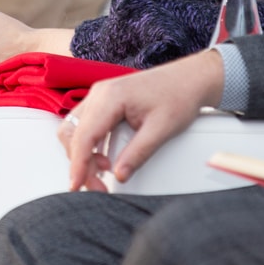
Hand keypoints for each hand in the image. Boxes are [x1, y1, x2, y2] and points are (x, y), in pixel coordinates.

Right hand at [57, 49, 225, 191]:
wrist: (191, 78)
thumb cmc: (179, 96)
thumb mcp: (162, 129)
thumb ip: (138, 153)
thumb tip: (119, 176)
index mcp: (110, 97)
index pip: (83, 135)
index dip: (78, 164)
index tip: (76, 185)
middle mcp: (100, 93)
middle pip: (72, 133)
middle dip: (79, 162)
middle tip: (97, 185)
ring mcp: (100, 95)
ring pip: (75, 128)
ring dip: (82, 153)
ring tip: (103, 173)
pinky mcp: (105, 101)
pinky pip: (86, 124)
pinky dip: (89, 144)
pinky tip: (105, 158)